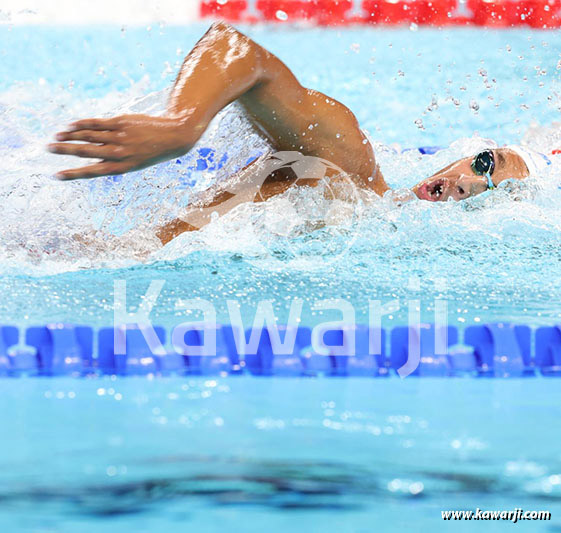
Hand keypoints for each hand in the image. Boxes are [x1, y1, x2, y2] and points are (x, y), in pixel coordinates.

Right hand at [48, 114, 194, 179]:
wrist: (171, 138)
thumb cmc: (148, 152)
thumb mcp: (131, 162)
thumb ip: (111, 159)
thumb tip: (87, 154)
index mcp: (121, 167)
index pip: (91, 172)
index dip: (72, 174)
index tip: (56, 175)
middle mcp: (118, 153)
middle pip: (85, 151)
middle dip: (65, 151)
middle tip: (47, 148)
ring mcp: (119, 137)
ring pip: (88, 135)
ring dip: (70, 136)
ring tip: (56, 137)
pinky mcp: (121, 123)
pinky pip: (96, 123)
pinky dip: (81, 124)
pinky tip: (70, 125)